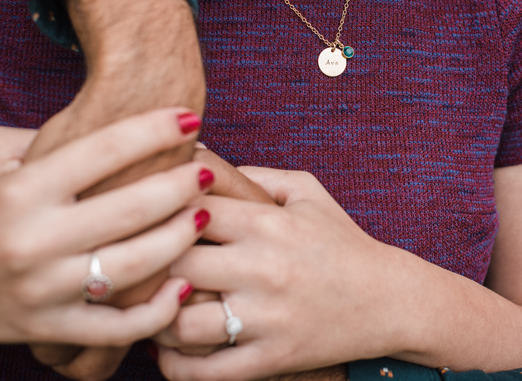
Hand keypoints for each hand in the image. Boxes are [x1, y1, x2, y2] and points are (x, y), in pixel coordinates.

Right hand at [23, 0, 207, 374]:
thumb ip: (48, 138)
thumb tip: (119, 126)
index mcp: (19, 190)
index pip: (103, 150)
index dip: (154, 129)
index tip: (189, 116)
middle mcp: (33, 240)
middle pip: (132, 207)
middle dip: (181, 183)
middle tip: (206, 169)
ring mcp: (43, 289)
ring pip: (135, 264)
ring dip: (181, 237)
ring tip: (203, 213)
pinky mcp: (48, 327)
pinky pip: (116, 327)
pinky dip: (157, 310)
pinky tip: (182, 284)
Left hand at [154, 168, 402, 380]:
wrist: (389, 300)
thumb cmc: (342, 241)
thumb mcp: (307, 191)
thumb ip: (254, 173)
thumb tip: (199, 163)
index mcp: (267, 223)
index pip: (188, 209)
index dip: (157, 211)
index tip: (146, 218)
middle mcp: (262, 269)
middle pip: (173, 264)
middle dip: (145, 263)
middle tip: (132, 264)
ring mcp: (265, 319)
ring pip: (179, 323)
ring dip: (155, 316)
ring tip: (149, 307)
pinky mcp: (270, 359)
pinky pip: (205, 372)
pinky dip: (174, 364)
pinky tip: (167, 348)